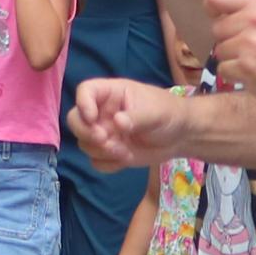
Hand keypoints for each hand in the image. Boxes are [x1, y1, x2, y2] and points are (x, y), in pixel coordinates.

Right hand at [69, 76, 188, 171]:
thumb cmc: (168, 114)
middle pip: (75, 119)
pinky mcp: (109, 152)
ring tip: (124, 152)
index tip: (92, 117)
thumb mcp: (156, 112)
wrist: (180, 136)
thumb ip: (137, 117)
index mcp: (112, 94)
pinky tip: (126, 159)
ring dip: (101, 151)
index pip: (86, 91)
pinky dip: (108, 164)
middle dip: (86, 132)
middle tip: (105, 140)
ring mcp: (104, 132)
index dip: (83, 103)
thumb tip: (117, 122)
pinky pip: (96, 161)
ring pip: (84, 143)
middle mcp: (102, 112)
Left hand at [204, 0, 255, 108]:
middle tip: (250, 43)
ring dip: (231, 57)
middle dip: (229, 37)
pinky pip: (222, 69)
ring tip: (253, 57)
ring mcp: (249, 45)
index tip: (222, 16)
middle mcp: (254, 21)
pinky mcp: (246, 68)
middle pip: (216, 28)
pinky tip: (252, 70)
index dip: (213, 8)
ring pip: (218, 50)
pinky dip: (234, 73)